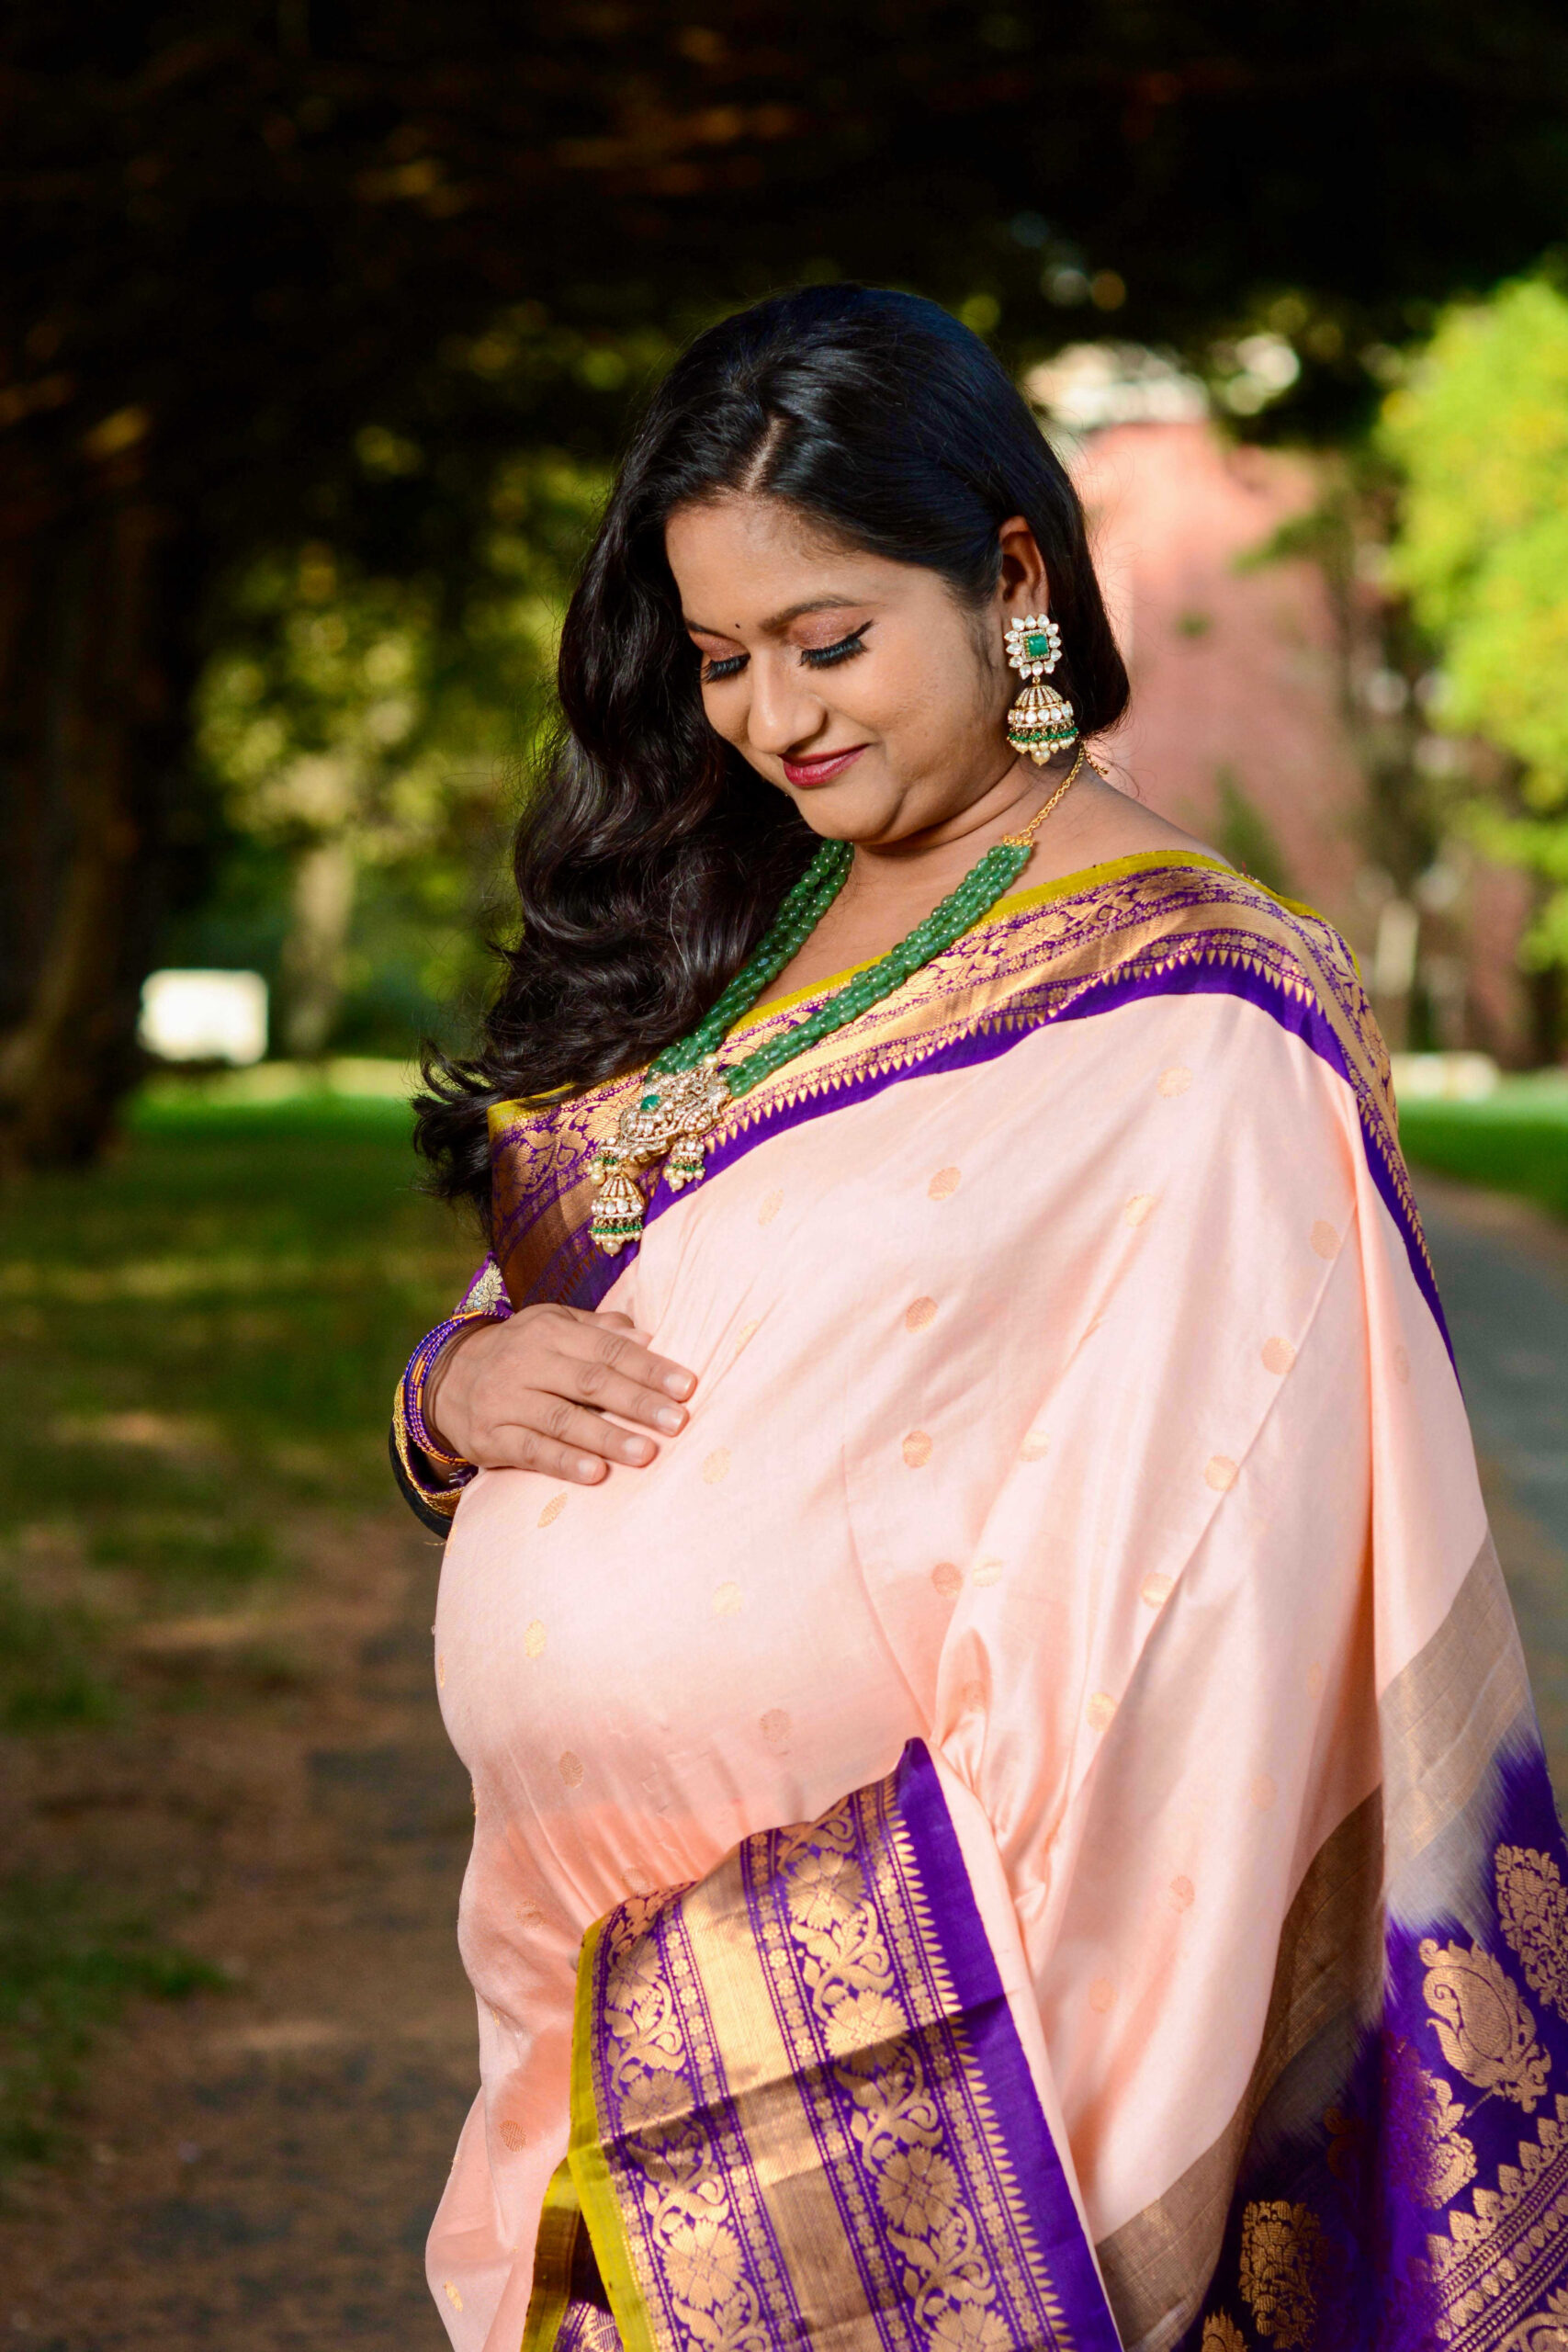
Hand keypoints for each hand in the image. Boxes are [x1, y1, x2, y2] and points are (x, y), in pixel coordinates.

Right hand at [421, 1305, 696, 1484]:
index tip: (687, 1386)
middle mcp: (526, 1362)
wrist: (445, 1380)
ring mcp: (505, 1401)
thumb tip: (647, 1336)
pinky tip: (596, 1474)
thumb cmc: (520, 1353)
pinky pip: (530, 1450)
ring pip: (562, 1419)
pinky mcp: (490, 1438)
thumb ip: (598, 1330)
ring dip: (607, 1437)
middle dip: (637, 1402)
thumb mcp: (551, 1326)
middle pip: (590, 1382)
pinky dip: (564, 1463)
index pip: (608, 1348)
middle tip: (677, 1422)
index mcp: (550, 1331)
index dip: (649, 1367)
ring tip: (646, 1452)